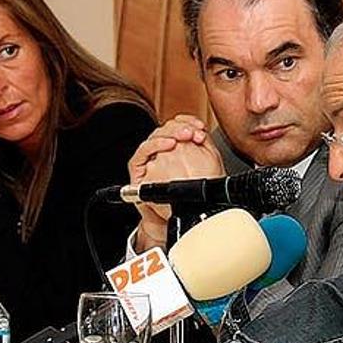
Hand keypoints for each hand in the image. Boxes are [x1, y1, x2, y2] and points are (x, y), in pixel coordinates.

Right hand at [128, 115, 223, 250]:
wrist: (177, 219)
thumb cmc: (190, 197)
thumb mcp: (204, 167)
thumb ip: (203, 149)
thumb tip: (204, 132)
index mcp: (176, 147)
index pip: (179, 125)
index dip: (189, 122)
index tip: (201, 128)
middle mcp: (161, 150)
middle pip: (167, 128)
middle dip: (183, 127)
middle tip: (195, 133)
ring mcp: (149, 158)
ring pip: (156, 136)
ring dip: (171, 133)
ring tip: (185, 137)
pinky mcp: (138, 168)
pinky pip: (142, 152)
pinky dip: (155, 145)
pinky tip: (168, 145)